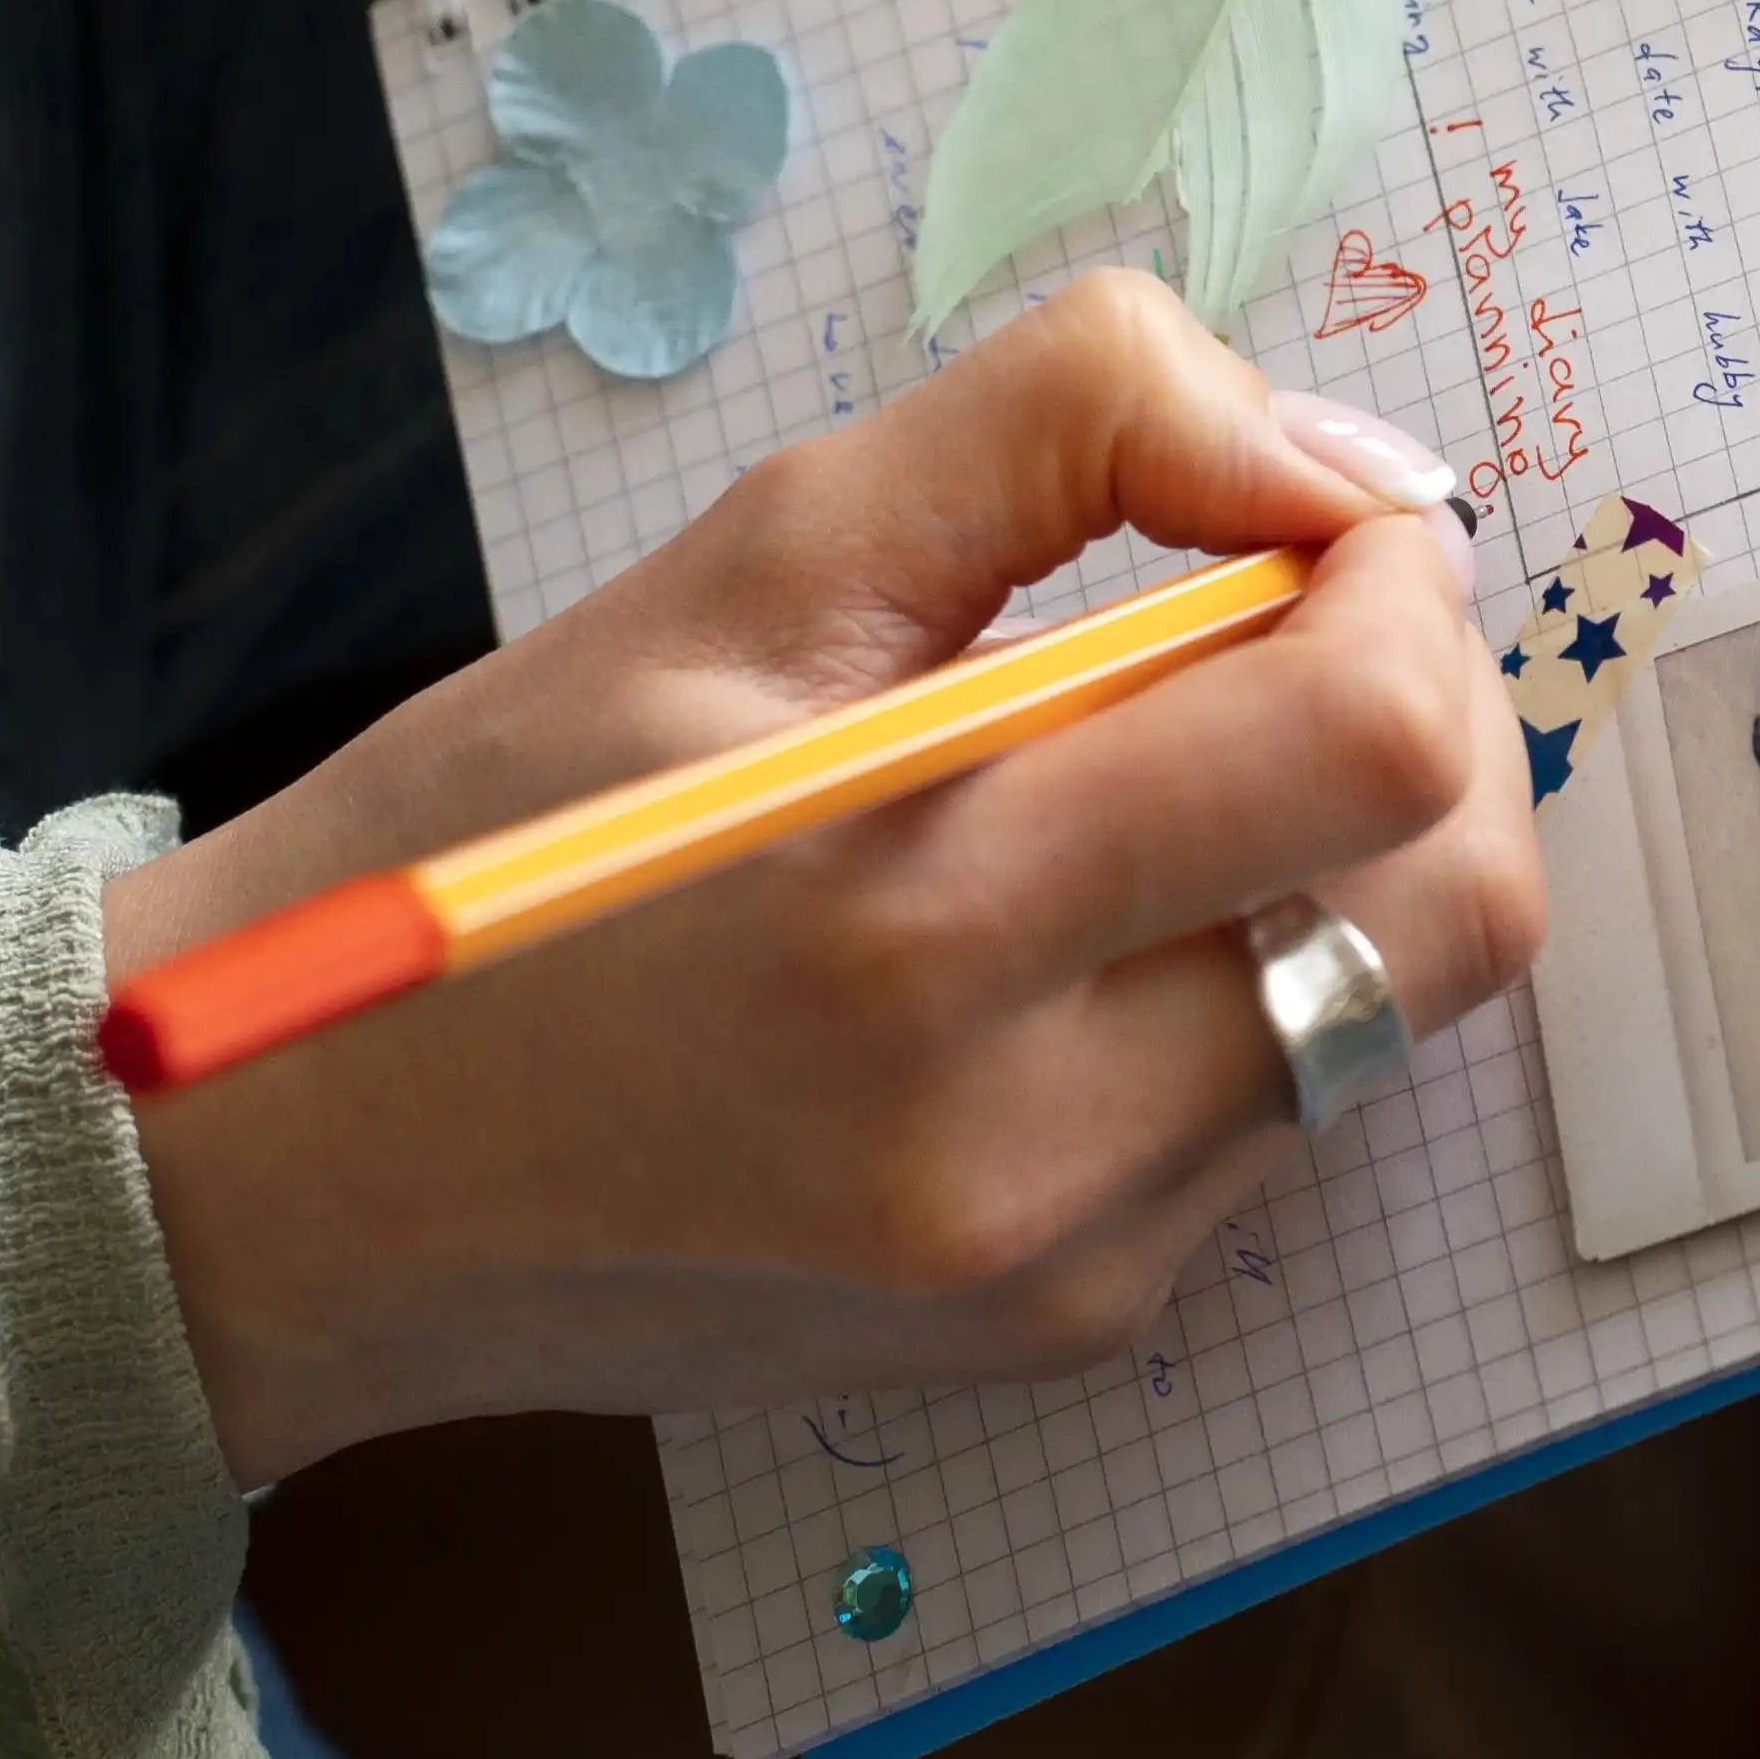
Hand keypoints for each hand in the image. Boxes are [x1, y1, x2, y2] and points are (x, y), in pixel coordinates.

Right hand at [102, 273, 1540, 1483]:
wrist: (304, 1178)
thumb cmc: (500, 836)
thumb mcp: (752, 554)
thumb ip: (1068, 428)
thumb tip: (1334, 459)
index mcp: (930, 916)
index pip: (1371, 738)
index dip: (1392, 573)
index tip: (1291, 514)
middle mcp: (1037, 1139)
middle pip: (1456, 904)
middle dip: (1421, 712)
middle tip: (1275, 618)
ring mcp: (1073, 1268)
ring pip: (1392, 1007)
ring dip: (1336, 848)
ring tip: (1135, 768)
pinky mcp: (1075, 1330)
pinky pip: (1278, 1110)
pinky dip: (1243, 974)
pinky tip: (1065, 920)